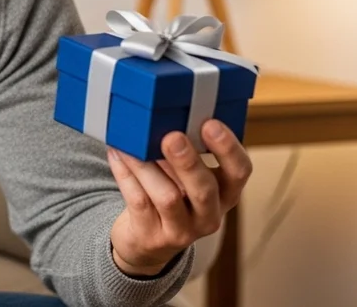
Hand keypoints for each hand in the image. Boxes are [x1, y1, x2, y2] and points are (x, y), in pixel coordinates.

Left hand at [107, 119, 251, 276]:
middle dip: (187, 162)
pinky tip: (116, 154)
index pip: (240, 171)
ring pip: (167, 197)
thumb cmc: (170, 195)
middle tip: (171, 137)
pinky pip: (138, 202)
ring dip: (146, 166)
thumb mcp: (186, 178)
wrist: (146, 242)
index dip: (228, 148)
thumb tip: (165, 114)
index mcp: (225, 193)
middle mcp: (209, 215)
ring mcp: (181, 230)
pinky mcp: (152, 236)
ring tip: (130, 144)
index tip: (210, 123)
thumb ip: (186, 152)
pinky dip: (126, 175)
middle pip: (204, 190)